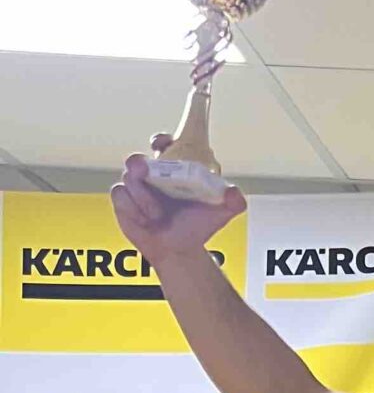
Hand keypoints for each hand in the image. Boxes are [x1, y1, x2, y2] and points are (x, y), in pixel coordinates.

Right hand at [108, 146, 244, 262]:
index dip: (162, 141)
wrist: (179, 251)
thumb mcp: (220, 212)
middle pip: (137, 159)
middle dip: (138, 163)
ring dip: (142, 197)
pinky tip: (145, 221)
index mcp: (176, 169)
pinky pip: (120, 195)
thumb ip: (232, 201)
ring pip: (128, 178)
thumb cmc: (197, 226)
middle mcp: (154, 175)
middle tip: (144, 171)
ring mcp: (136, 187)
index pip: (165, 145)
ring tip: (158, 215)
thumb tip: (233, 193)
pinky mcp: (124, 202)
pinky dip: (131, 208)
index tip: (162, 144)